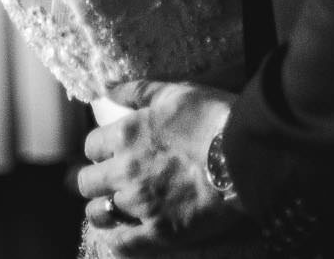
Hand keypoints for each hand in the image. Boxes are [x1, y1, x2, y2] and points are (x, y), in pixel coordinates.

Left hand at [76, 81, 243, 250]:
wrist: (246, 154)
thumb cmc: (214, 118)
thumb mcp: (174, 93)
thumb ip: (138, 91)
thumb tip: (109, 90)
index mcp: (126, 134)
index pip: (91, 146)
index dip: (100, 150)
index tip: (111, 154)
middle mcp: (126, 170)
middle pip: (87, 182)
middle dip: (95, 180)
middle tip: (108, 182)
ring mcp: (141, 203)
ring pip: (98, 213)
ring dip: (102, 210)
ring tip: (114, 209)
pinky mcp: (160, 231)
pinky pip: (123, 244)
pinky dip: (117, 241)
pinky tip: (122, 236)